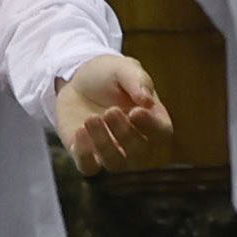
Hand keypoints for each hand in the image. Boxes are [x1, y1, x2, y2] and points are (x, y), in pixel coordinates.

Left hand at [56, 54, 170, 173]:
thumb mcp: (122, 68)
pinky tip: (80, 131)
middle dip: (124, 133)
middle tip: (110, 111)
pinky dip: (85, 155)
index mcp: (152, 120)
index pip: (162, 133)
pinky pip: (89, 168)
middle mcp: (136, 142)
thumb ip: (136, 79)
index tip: (136, 111)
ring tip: (92, 118)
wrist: (74, 80)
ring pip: (115, 163)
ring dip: (104, 144)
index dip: (151, 126)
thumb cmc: (107, 75)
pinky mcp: (87, 156)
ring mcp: (111, 152)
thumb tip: (147, 99)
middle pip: (139, 152)